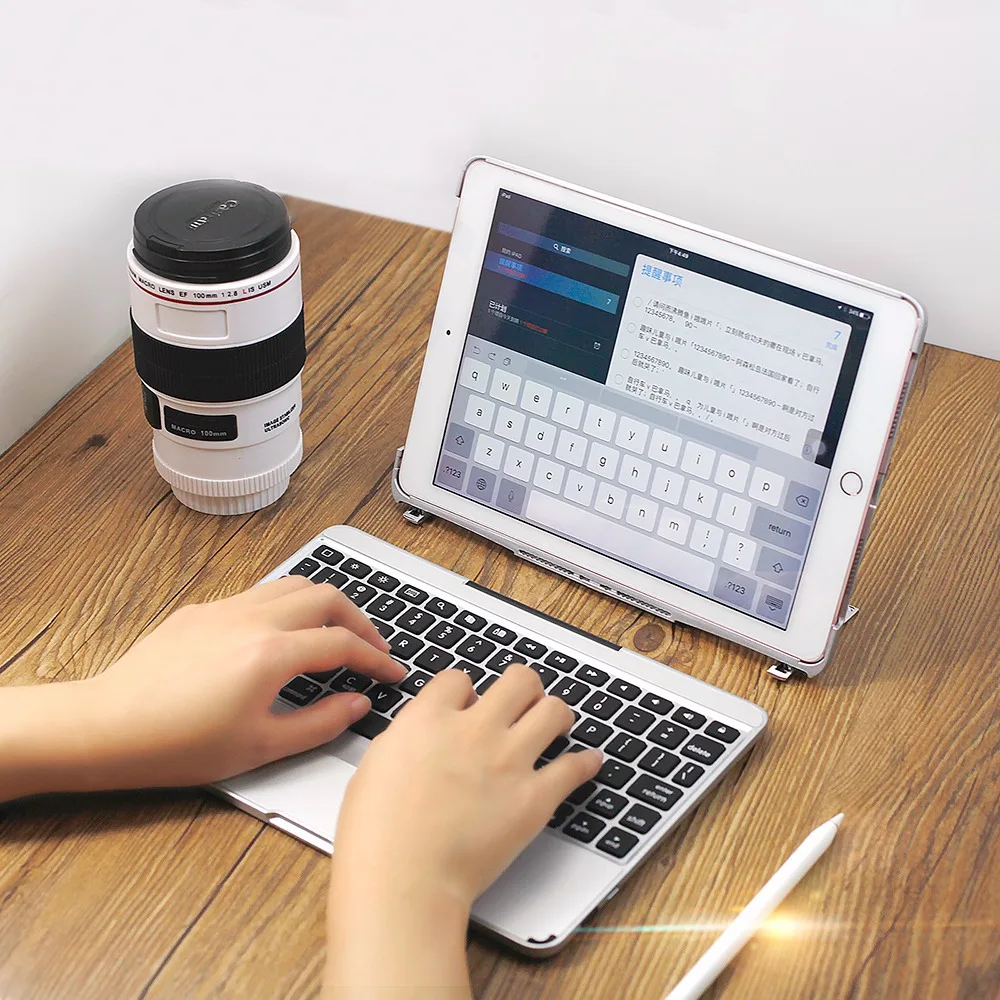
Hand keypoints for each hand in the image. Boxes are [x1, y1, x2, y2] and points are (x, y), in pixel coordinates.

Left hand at [0, 576, 404, 801]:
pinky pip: (258, 593)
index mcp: (270, 654)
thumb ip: (320, 723)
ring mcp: (224, 609)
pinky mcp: (200, 611)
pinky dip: (286, 605)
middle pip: (326, 596)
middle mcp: (251, 620)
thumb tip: (357, 704)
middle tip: (371, 648)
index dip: (377, 659)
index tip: (392, 673)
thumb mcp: (260, 748)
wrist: (105, 728)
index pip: (343, 645)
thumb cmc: (176, 746)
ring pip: (292, 584)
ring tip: (334, 632)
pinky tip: (282, 635)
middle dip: (359, 620)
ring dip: (324, 603)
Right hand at [325, 664, 601, 998]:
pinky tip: (588, 761)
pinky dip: (585, 762)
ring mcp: (507, 761)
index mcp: (428, 718)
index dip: (466, 690)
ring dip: (555, 714)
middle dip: (523, 686)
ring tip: (554, 722)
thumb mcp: (375, 764)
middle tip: (523, 700)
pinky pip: (573, 767)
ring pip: (552, 710)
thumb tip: (424, 731)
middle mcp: (473, 730)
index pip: (460, 679)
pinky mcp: (534, 798)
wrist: (404, 881)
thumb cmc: (377, 836)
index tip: (470, 702)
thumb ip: (408, 737)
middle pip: (518, 680)